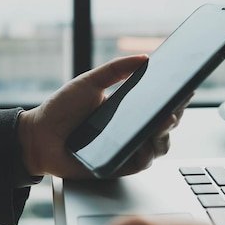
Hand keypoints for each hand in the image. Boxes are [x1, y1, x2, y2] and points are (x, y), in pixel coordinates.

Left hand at [17, 54, 190, 177]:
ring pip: (161, 144)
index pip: (159, 102)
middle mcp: (132, 130)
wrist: (38, 137)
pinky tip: (147, 139)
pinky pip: (143, 161)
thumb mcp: (89, 82)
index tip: (186, 84)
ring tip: (165, 118)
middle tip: (177, 101)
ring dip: (165, 131)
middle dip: (175, 112)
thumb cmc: (61, 110)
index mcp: (129, 109)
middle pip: (166, 124)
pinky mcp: (121, 167)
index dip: (176, 95)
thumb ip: (116, 69)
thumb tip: (144, 58)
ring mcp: (128, 149)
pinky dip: (148, 150)